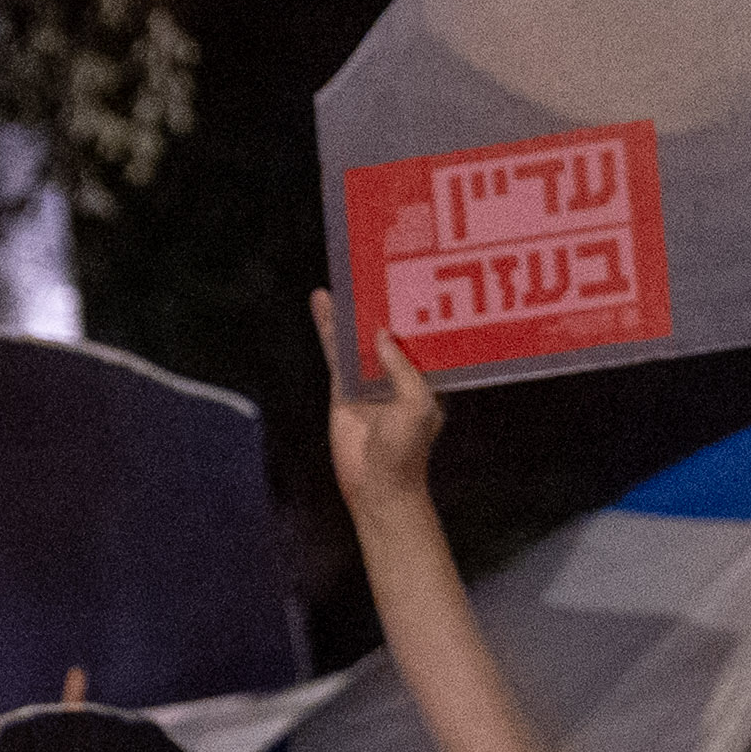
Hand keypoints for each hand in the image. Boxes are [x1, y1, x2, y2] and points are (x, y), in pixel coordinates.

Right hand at [311, 286, 443, 521]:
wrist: (377, 486)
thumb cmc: (408, 450)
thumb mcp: (417, 404)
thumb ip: (402, 368)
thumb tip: (383, 334)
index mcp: (429, 375)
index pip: (426, 333)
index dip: (422, 306)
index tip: (417, 274)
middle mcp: (400, 372)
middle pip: (391, 327)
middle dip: (386, 300)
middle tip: (378, 265)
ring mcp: (371, 378)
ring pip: (361, 334)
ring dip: (353, 308)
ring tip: (346, 274)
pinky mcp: (344, 387)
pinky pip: (336, 351)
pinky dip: (329, 328)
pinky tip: (322, 304)